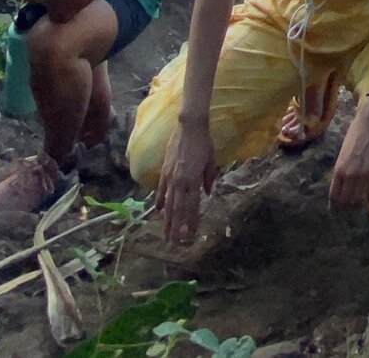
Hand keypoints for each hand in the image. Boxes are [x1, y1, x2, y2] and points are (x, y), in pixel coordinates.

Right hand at [156, 117, 217, 243]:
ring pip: (167, 204)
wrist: (189, 126)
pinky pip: (160, 190)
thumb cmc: (204, 142)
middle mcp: (180, 181)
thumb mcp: (211, 161)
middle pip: (177, 210)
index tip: (190, 236)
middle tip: (175, 244)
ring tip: (165, 235)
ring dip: (166, 221)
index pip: (192, 206)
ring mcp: (170, 177)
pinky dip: (159, 202)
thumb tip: (207, 193)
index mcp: (193, 180)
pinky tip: (157, 212)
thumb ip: (209, 178)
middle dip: (177, 228)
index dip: (191, 222)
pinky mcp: (163, 171)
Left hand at [327, 98, 368, 209]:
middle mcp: (351, 175)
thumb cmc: (355, 133)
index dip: (333, 205)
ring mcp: (365, 175)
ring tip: (354, 205)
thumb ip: (341, 170)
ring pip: (359, 198)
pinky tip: (365, 196)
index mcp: (339, 169)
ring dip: (356, 202)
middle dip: (344, 207)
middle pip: (346, 200)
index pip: (335, 195)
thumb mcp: (343, 153)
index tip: (333, 210)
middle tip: (343, 210)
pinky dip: (367, 195)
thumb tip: (340, 183)